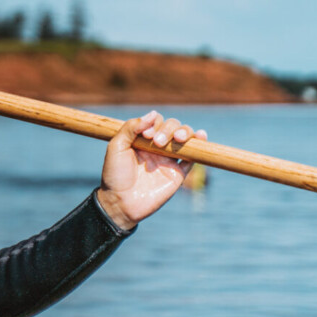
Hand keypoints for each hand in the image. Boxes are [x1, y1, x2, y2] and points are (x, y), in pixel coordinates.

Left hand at [95, 110, 207, 230]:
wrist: (121, 203)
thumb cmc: (115, 175)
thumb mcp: (116, 147)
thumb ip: (131, 128)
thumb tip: (153, 113)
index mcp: (142, 139)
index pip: (156, 121)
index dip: (155, 123)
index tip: (147, 135)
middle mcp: (157, 147)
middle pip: (173, 126)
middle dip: (169, 129)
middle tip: (158, 143)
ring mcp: (168, 160)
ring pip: (184, 138)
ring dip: (185, 132)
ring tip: (179, 138)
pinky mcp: (178, 173)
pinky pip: (193, 157)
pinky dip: (199, 146)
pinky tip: (201, 136)